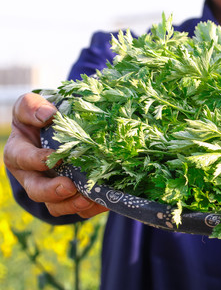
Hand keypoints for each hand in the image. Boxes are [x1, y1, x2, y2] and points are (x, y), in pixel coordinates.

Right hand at [3, 93, 107, 217]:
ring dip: (72, 205)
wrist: (60, 130)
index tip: (53, 158)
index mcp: (19, 153)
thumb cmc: (41, 116)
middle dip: (52, 192)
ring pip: (56, 206)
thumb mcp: (31, 106)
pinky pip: (78, 209)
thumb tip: (47, 115)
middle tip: (69, 188)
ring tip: (88, 200)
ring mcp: (51, 189)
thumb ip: (32, 107)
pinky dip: (92, 208)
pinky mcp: (69, 197)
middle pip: (36, 190)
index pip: (22, 159)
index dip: (35, 160)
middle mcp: (32, 176)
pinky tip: (105, 202)